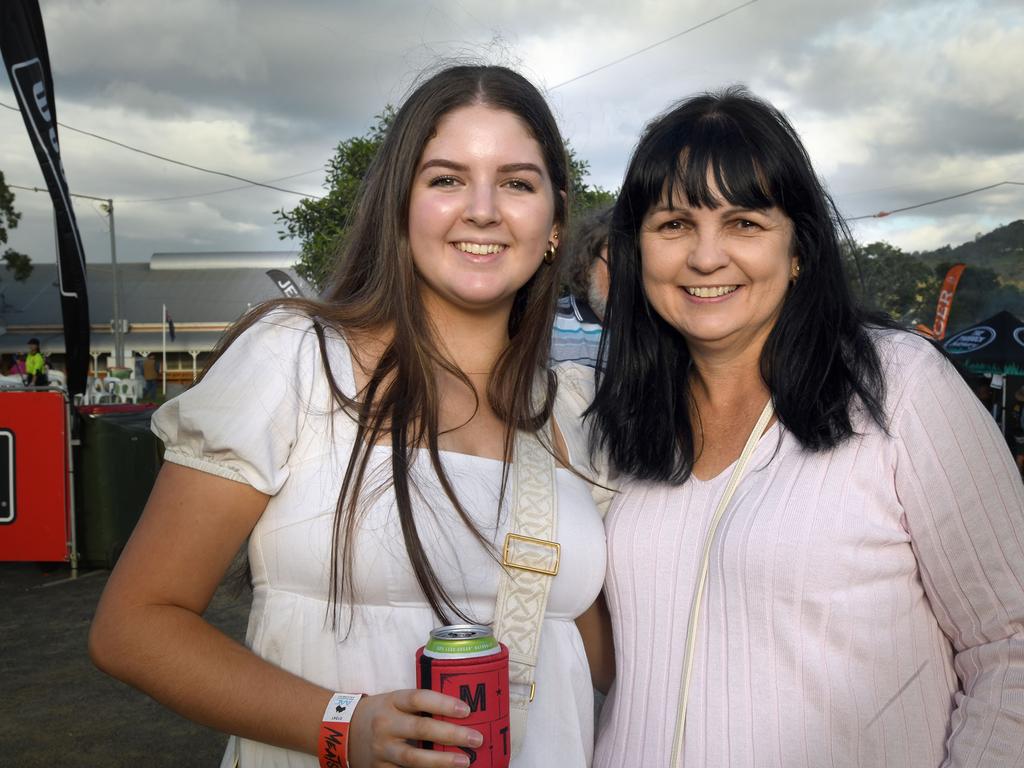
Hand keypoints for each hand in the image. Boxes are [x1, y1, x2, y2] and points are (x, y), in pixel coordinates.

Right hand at [348, 689, 483, 767]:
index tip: (466, 710)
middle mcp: (385, 724)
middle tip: (475, 738)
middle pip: (420, 728)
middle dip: (451, 734)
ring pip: (413, 757)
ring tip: (464, 761)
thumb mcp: (394, 702)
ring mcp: (381, 749)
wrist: (341, 731)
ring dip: (441, 761)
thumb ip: (420, 706)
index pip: (419, 698)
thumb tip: (460, 713)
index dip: (443, 703)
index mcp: (392, 702)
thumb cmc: (380, 713)